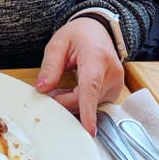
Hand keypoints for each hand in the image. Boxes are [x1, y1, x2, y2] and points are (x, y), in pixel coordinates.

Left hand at [34, 17, 124, 135]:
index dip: (88, 110)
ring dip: (72, 101)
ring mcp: (116, 83)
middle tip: (47, 91)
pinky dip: (81, 101)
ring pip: (90, 105)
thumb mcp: (58, 44)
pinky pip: (94, 104)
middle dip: (63, 101)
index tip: (89, 129)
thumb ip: (50, 66)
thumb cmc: (78, 35)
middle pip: (85, 100)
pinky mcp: (115, 91)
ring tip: (61, 85)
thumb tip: (42, 89)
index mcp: (96, 57)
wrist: (97, 29)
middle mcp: (111, 72)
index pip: (91, 87)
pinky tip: (73, 89)